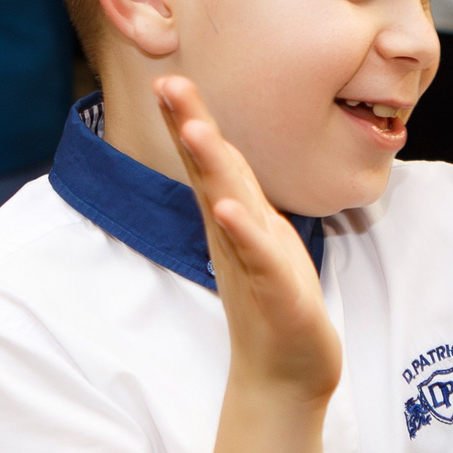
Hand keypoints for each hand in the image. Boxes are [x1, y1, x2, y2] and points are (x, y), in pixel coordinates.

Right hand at [158, 76, 341, 402]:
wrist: (286, 374)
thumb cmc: (278, 302)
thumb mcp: (262, 238)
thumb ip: (242, 200)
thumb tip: (228, 162)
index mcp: (234, 219)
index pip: (208, 162)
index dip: (189, 120)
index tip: (169, 78)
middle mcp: (233, 235)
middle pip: (207, 172)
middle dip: (188, 126)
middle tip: (166, 84)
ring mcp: (250, 261)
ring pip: (227, 204)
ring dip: (210, 166)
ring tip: (194, 129)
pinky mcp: (273, 289)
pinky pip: (256, 254)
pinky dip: (242, 230)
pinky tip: (229, 208)